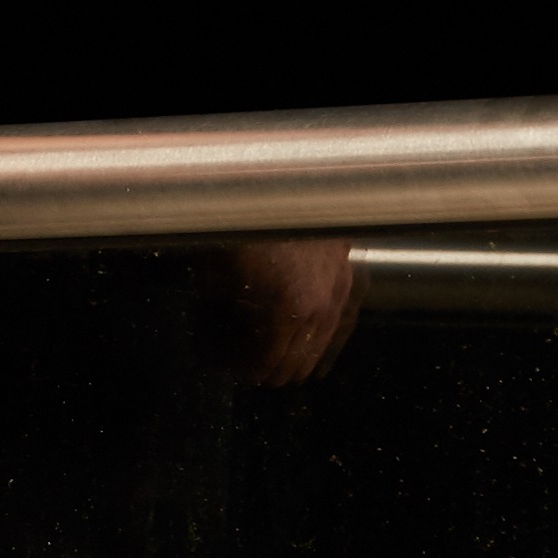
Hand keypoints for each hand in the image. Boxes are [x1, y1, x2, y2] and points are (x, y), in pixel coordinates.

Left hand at [219, 236, 358, 386]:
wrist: (282, 189)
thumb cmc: (240, 229)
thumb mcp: (214, 278)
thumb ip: (215, 319)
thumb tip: (209, 345)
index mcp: (285, 313)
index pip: (263, 365)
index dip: (237, 367)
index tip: (219, 362)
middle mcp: (319, 311)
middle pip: (292, 364)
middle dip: (262, 366)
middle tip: (239, 362)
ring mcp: (339, 297)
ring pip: (319, 350)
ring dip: (292, 359)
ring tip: (270, 361)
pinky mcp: (348, 282)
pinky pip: (342, 327)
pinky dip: (325, 347)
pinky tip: (318, 367)